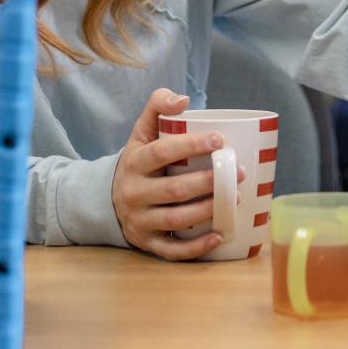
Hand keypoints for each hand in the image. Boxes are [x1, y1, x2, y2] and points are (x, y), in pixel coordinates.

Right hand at [111, 89, 245, 260]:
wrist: (107, 200)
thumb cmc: (138, 163)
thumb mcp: (141, 133)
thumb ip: (156, 107)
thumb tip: (183, 98)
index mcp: (134, 163)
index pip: (162, 153)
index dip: (191, 145)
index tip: (219, 140)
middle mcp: (134, 193)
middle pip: (175, 189)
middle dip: (210, 182)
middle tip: (240, 173)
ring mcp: (140, 221)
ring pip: (177, 219)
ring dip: (209, 210)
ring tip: (237, 199)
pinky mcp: (148, 243)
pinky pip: (173, 250)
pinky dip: (197, 247)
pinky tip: (220, 236)